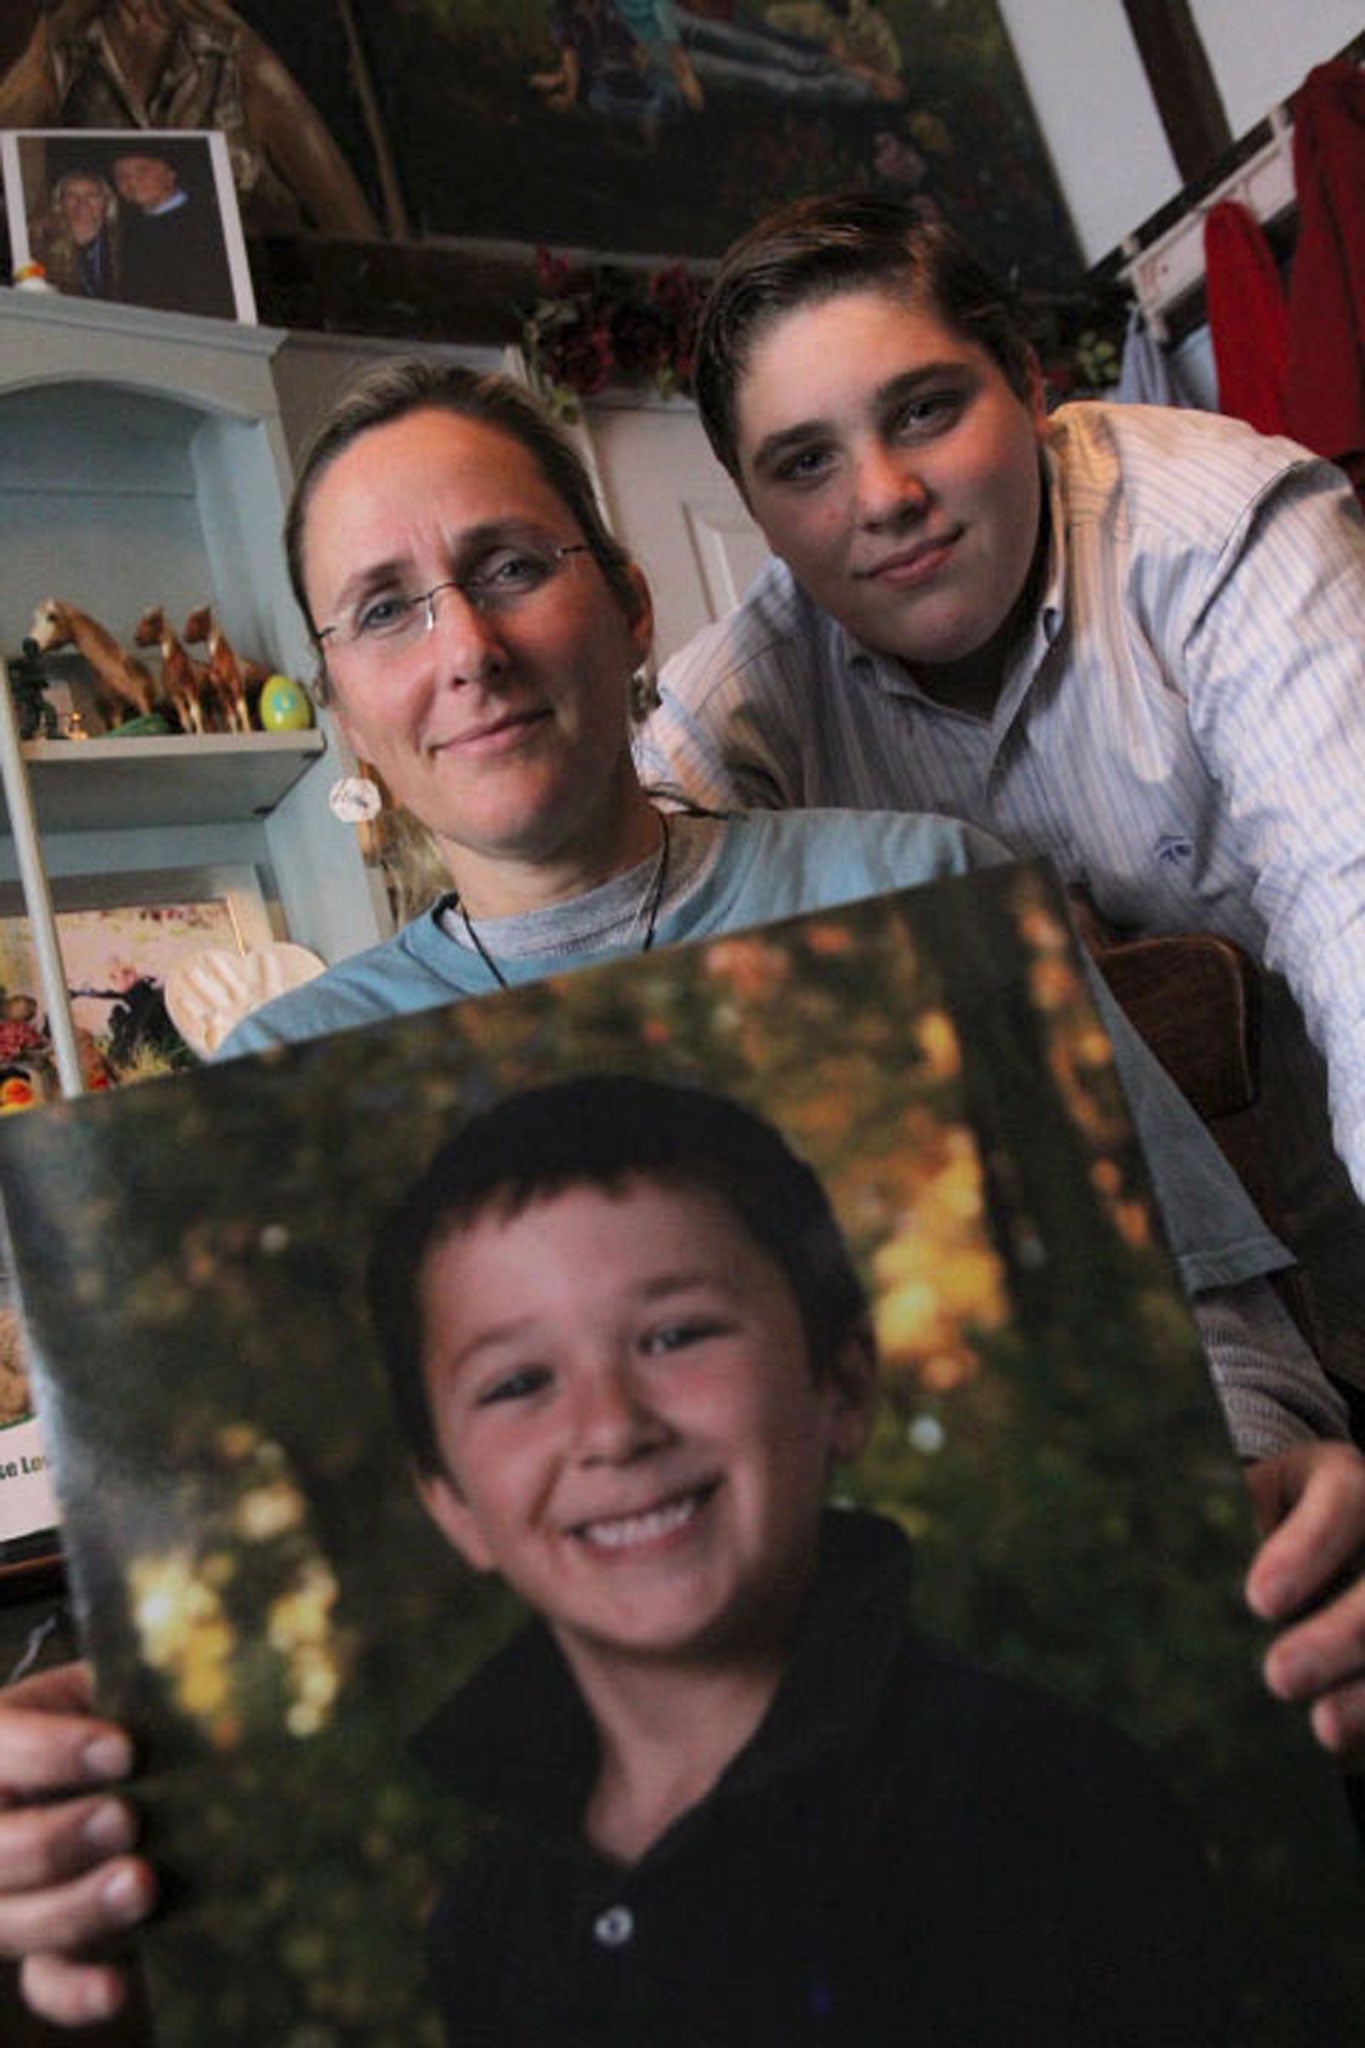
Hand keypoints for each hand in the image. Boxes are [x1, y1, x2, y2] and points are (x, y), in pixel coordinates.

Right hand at [0, 1661, 152, 2025]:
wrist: (126, 1766)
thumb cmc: (124, 1710)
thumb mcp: (114, 1685)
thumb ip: (135, 1685)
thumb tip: (189, 1675)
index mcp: (3, 1743)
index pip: (2, 1747)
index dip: (52, 1752)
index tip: (124, 1749)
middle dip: (59, 1840)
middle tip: (127, 1820)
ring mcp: (9, 1894)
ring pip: (10, 1922)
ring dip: (73, 1910)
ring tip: (142, 1885)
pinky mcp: (44, 1949)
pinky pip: (43, 1984)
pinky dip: (75, 1993)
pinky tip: (118, 1987)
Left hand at [1244, 1441, 1364, 1762]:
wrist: (1316, 1531)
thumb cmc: (1267, 1518)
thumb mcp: (1250, 1501)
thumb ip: (1229, 1525)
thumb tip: (1181, 1572)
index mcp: (1346, 1481)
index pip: (1343, 1499)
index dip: (1307, 1549)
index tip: (1259, 1599)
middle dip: (1341, 1633)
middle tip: (1280, 1676)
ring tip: (1326, 1728)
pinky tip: (1351, 1741)